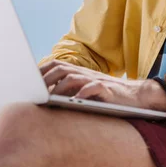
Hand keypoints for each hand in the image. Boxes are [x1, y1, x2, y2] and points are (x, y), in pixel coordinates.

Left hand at [39, 60, 165, 111]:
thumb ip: (71, 90)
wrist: (138, 96)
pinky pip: (94, 88)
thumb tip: (46, 98)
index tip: (27, 81)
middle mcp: (86, 74)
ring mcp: (97, 81)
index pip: (56, 65)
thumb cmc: (109, 97)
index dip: (41, 71)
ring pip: (73, 78)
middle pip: (61, 69)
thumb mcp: (88, 91)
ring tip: (50, 99)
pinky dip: (83, 93)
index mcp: (80, 72)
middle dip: (45, 79)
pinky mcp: (108, 91)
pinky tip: (74, 101)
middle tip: (34, 92)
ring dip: (59, 88)